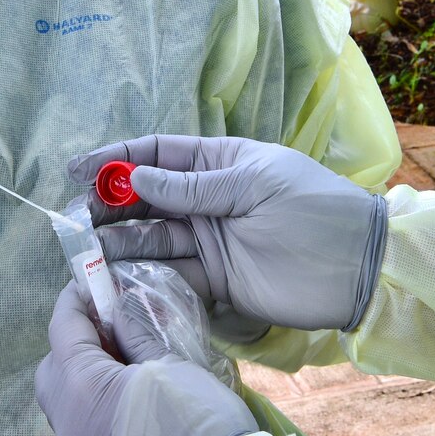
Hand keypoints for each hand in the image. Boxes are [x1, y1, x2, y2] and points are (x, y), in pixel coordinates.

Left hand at [35, 281, 255, 435]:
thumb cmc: (193, 424)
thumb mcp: (171, 364)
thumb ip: (138, 333)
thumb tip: (120, 309)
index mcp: (79, 384)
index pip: (63, 325)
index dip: (79, 298)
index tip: (98, 280)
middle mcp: (67, 418)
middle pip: (54, 365)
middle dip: (77, 339)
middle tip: (117, 325)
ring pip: (66, 398)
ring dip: (88, 372)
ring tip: (131, 360)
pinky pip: (83, 423)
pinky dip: (97, 400)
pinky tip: (134, 395)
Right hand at [70, 135, 387, 330]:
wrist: (360, 268)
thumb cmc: (315, 211)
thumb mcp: (254, 185)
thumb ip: (193, 186)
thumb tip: (135, 175)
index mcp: (220, 162)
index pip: (157, 155)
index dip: (116, 160)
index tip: (79, 170)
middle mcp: (209, 200)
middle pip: (145, 199)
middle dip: (107, 205)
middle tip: (74, 218)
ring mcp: (210, 241)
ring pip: (151, 238)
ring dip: (116, 242)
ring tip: (84, 249)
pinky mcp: (216, 280)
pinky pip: (169, 274)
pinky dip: (142, 275)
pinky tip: (114, 276)